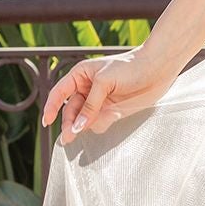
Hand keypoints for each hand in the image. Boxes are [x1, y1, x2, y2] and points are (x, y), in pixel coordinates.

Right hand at [41, 49, 172, 145]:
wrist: (157, 69)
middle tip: (69, 138)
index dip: (51, 108)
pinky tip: (115, 115)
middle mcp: (87, 89)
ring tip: (104, 117)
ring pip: (84, 120)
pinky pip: (100, 123)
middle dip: (70, 124)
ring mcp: (99, 102)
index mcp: (80, 75)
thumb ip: (90, 105)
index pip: (59, 93)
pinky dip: (104, 123)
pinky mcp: (111, 112)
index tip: (46, 122)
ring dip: (88, 124)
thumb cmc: (129, 67)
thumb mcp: (104, 82)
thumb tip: (77, 126)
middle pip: (71, 111)